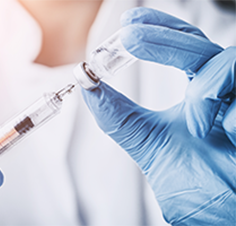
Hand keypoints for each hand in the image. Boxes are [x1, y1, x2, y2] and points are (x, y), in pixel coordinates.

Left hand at [82, 7, 235, 225]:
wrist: (226, 219)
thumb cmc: (200, 186)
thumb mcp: (149, 144)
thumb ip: (118, 116)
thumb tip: (86, 85)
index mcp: (200, 96)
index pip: (181, 48)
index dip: (158, 28)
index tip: (131, 22)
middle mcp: (223, 93)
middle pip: (199, 47)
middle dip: (165, 39)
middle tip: (132, 36)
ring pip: (227, 64)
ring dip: (208, 88)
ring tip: (198, 119)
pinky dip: (233, 111)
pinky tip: (227, 132)